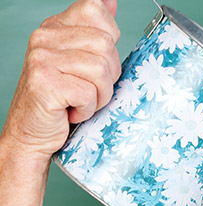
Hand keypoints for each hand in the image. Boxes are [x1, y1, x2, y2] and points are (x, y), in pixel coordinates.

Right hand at [0, 0, 119, 166]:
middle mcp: (44, 37)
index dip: (109, 38)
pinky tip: (71, 111)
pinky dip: (87, 108)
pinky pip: (89, 92)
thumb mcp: (81, 62)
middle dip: (108, 75)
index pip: (95, 10)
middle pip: (105, 44)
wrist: (32, 135)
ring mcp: (42, 58)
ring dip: (99, 95)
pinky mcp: (45, 82)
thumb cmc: (62, 102)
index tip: (96, 60)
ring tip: (80, 101)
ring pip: (101, 69)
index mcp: (55, 27)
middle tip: (88, 89)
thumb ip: (94, 31)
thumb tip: (109, 1)